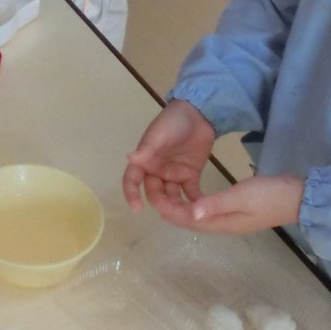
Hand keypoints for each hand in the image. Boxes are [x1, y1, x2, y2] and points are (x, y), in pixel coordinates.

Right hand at [123, 99, 216, 220]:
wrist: (198, 114)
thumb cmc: (173, 121)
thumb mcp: (159, 134)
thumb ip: (147, 148)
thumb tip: (129, 158)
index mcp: (145, 161)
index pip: (132, 180)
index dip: (131, 193)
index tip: (137, 208)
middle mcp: (156, 171)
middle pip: (154, 193)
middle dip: (160, 203)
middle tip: (173, 212)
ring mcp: (173, 175)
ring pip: (171, 197)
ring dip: (177, 207)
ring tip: (187, 216)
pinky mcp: (190, 176)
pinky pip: (190, 193)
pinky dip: (194, 202)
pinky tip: (201, 211)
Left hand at [157, 174, 304, 234]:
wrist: (299, 198)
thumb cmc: (270, 195)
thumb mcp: (241, 196)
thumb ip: (215, 204)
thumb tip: (189, 213)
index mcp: (222, 223)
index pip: (187, 220)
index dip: (168, 209)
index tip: (152, 196)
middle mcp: (223, 225)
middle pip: (190, 221)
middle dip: (171, 208)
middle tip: (154, 191)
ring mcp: (231, 219)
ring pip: (199, 216)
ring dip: (182, 207)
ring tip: (166, 191)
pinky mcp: (237, 211)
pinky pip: (209, 211)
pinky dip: (196, 204)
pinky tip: (191, 195)